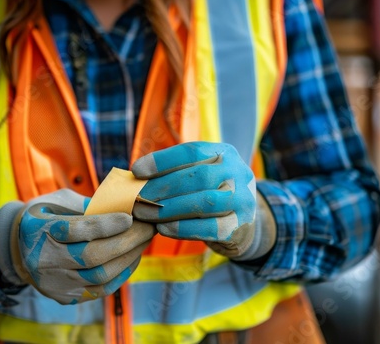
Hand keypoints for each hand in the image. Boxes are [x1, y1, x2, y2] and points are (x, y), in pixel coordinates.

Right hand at [0, 189, 154, 303]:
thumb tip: (123, 207)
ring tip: (145, 240)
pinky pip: (100, 290)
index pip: (76, 230)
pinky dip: (121, 273)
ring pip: (99, 276)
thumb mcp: (59, 200)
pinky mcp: (65, 296)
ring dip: (129, 257)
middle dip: (127, 241)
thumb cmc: (47, 214)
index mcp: (38, 230)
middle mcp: (43, 260)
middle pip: (92, 256)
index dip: (106, 224)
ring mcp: (54, 282)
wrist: (19, 246)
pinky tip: (133, 256)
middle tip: (148, 227)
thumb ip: (86, 204)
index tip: (130, 217)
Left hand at [132, 142, 265, 259]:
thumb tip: (135, 176)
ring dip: (169, 209)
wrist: (243, 225)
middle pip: (198, 176)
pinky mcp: (240, 226)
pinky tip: (163, 229)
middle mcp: (238, 173)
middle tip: (137, 198)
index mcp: (225, 153)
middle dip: (162, 187)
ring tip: (145, 214)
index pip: (192, 151)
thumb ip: (177, 172)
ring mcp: (243, 200)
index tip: (137, 170)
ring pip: (204, 202)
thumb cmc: (211, 194)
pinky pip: (209, 228)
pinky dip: (183, 228)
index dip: (162, 160)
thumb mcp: (201, 176)